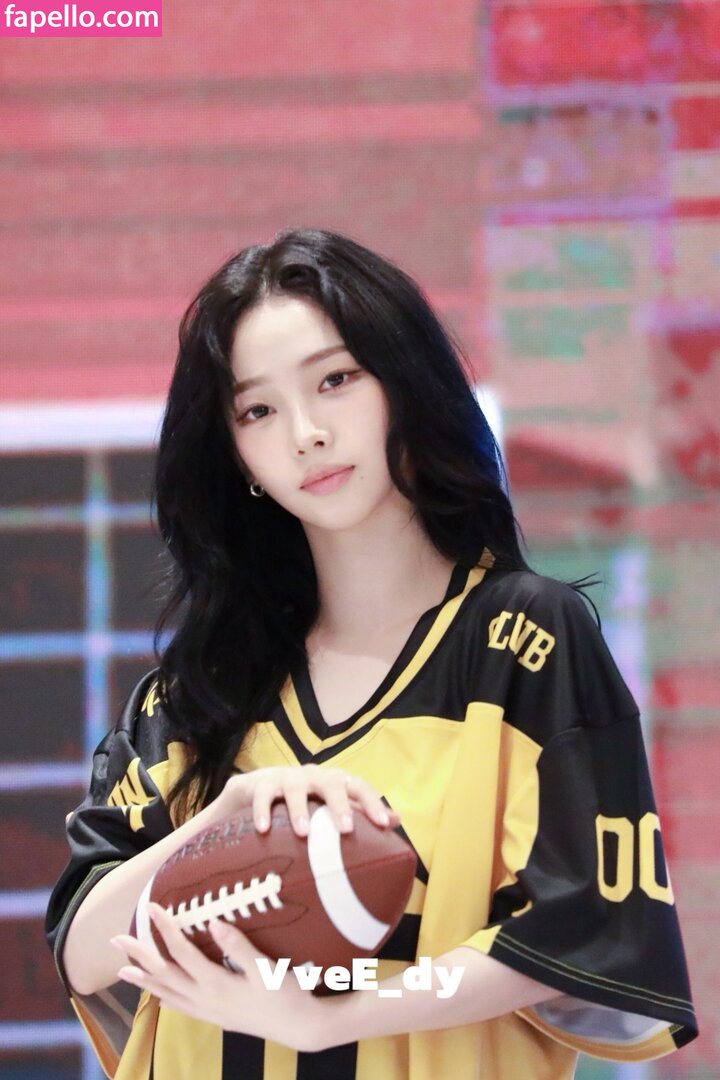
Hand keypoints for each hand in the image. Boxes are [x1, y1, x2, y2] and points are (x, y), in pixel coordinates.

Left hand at [113, 902, 324, 1052]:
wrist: (300, 1028)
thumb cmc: (286, 995)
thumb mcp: (266, 968)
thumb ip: (239, 946)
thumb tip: (213, 923)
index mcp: (216, 984)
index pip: (182, 952)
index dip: (165, 928)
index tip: (152, 907)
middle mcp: (205, 1000)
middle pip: (164, 975)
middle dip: (139, 957)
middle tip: (115, 941)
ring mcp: (209, 1011)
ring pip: (167, 993)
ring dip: (144, 980)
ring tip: (124, 971)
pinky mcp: (216, 1018)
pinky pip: (181, 1007)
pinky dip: (165, 998)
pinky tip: (159, 996)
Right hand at [215, 764, 400, 837]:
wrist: (258, 788)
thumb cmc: (305, 802)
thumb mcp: (330, 806)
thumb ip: (360, 813)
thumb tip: (396, 820)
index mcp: (335, 782)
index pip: (359, 787)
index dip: (373, 803)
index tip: (384, 824)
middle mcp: (315, 776)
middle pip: (331, 783)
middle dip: (340, 805)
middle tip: (346, 829)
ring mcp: (288, 778)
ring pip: (296, 789)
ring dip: (299, 810)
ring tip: (302, 833)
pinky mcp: (262, 785)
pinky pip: (263, 796)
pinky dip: (262, 812)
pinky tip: (263, 830)